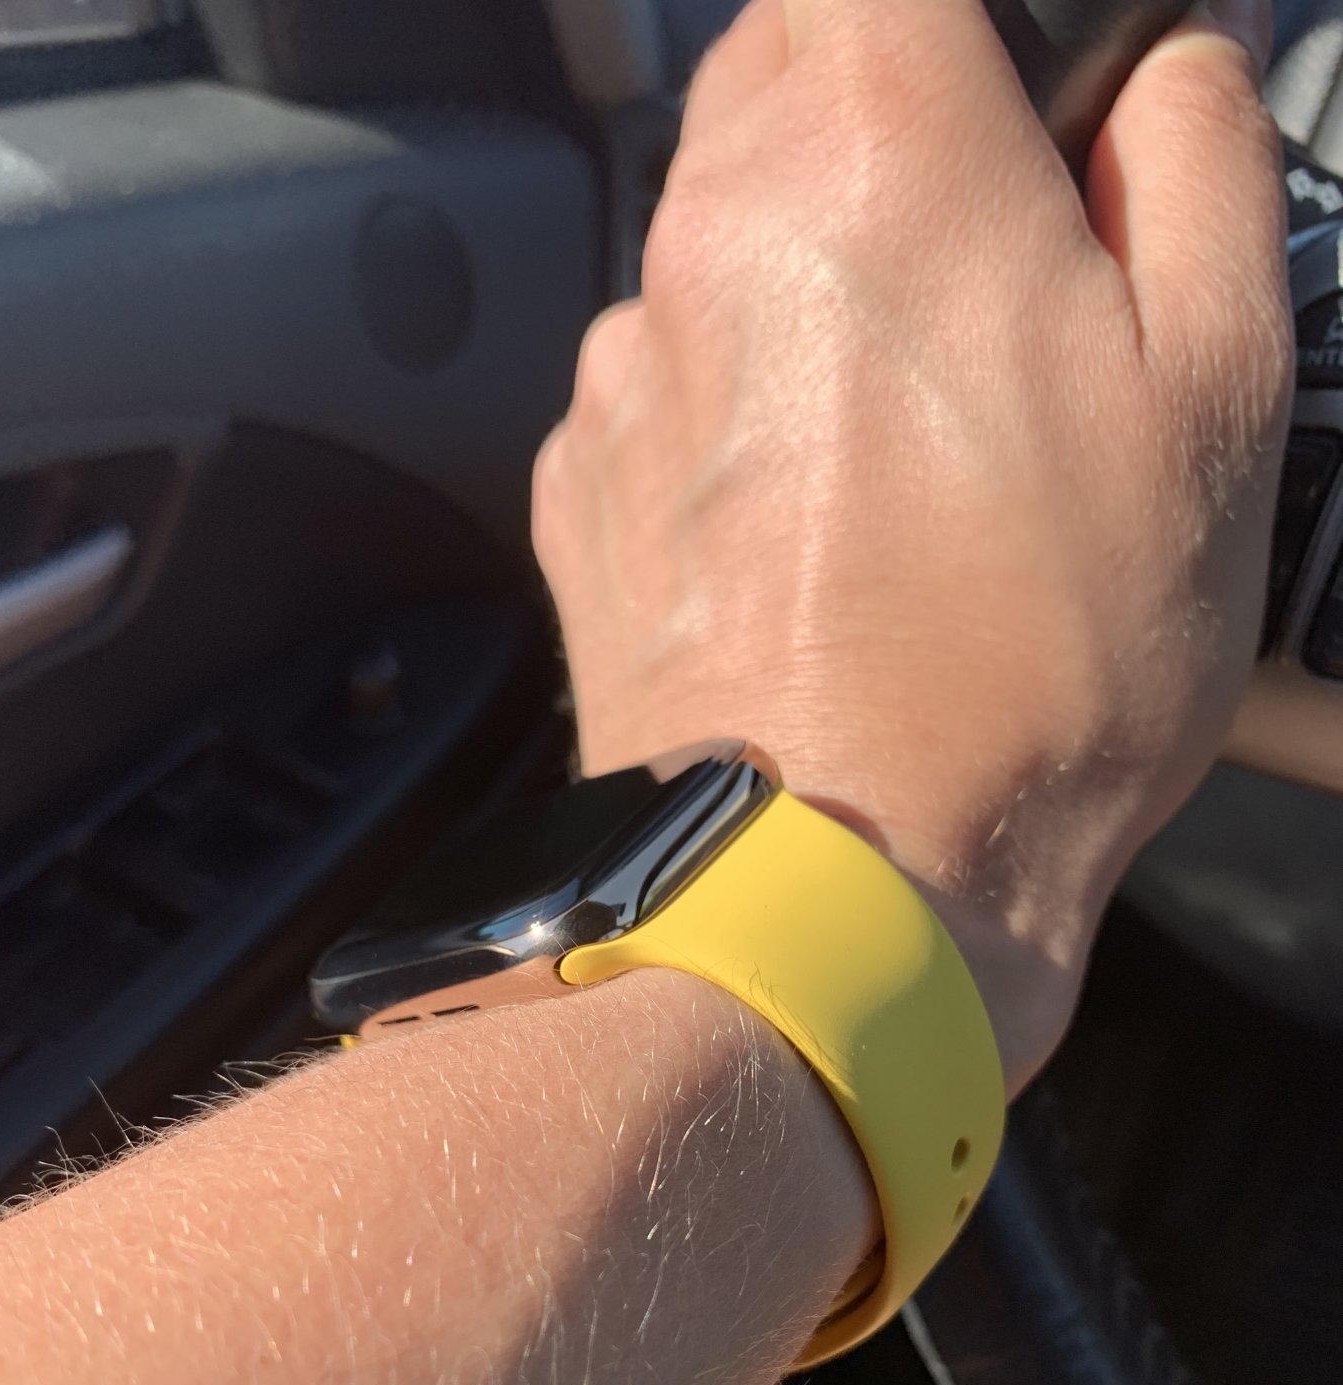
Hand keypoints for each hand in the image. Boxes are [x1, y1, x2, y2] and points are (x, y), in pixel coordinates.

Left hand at [532, 0, 1291, 1089]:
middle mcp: (714, 234)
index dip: (942, 6)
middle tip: (988, 274)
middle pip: (777, 72)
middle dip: (882, 128)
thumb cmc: (1037, 667)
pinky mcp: (579, 489)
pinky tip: (815, 528)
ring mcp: (627, 368)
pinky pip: (662, 383)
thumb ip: (1191, 166)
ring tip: (909, 446)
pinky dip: (733, 410)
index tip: (993, 73)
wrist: (845, 885)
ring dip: (806, 284)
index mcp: (880, 155)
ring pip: (715, 239)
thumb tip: (1161, 73)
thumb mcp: (1216, 395)